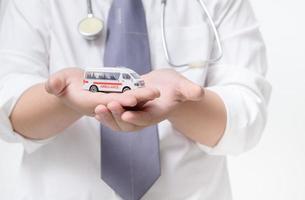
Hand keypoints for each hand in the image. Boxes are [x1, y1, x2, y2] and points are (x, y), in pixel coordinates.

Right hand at [45, 68, 159, 116]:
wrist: (74, 87)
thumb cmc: (66, 84)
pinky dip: (141, 93)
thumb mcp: (59, 81)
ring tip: (156, 91)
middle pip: (124, 103)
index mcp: (92, 103)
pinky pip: (130, 94)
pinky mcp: (117, 94)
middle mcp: (105, 104)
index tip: (131, 98)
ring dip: (143, 97)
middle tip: (153, 93)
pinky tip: (152, 88)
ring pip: (130, 100)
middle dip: (139, 99)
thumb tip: (52, 86)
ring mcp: (113, 99)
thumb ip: (56, 83)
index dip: (119, 101)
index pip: (108, 103)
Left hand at [94, 68, 203, 130]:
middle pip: (129, 122)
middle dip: (116, 117)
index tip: (126, 115)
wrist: (166, 87)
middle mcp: (144, 116)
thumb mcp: (183, 86)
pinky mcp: (127, 108)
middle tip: (104, 107)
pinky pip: (115, 114)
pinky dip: (106, 113)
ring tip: (97, 109)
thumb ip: (190, 91)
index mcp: (157, 113)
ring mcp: (134, 113)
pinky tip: (95, 108)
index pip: (147, 118)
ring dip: (108, 117)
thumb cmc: (176, 87)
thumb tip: (199, 93)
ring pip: (119, 121)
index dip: (137, 117)